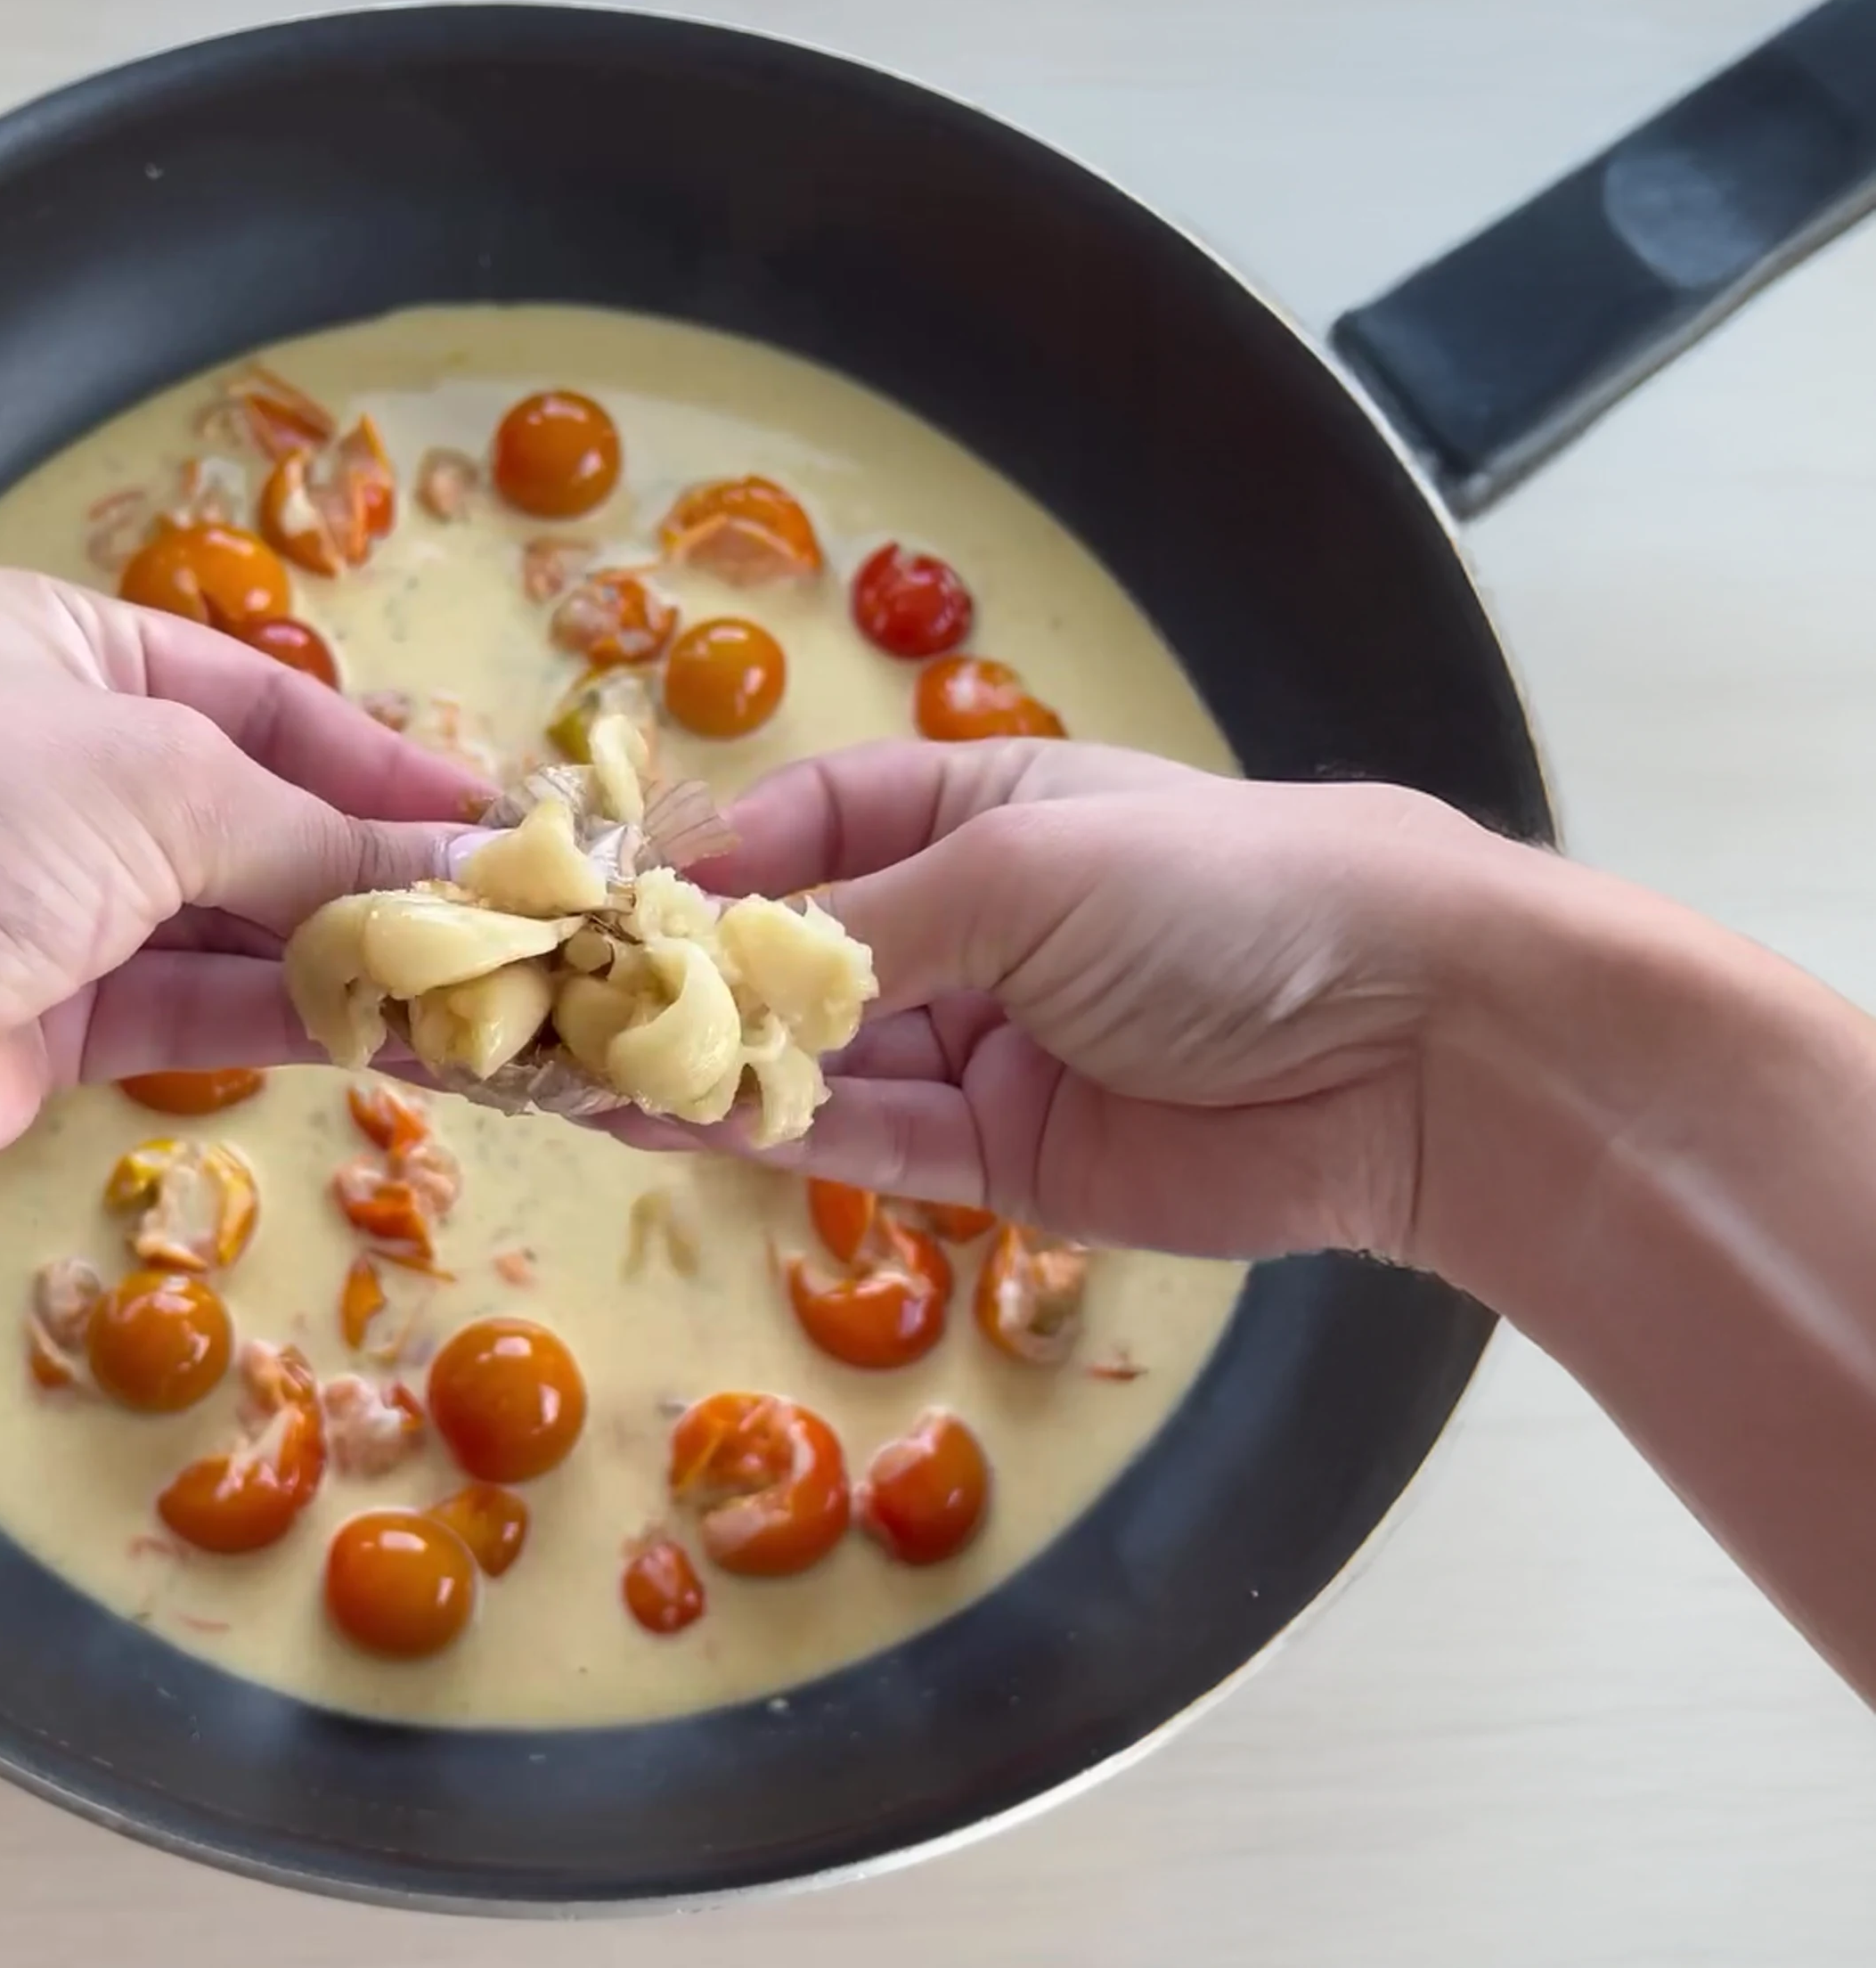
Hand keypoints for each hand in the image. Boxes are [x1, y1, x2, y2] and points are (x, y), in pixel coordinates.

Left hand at [0, 566, 479, 1199]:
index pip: (258, 696)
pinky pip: (191, 1007)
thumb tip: (465, 877)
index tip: (493, 822)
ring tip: (475, 995)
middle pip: (252, 815)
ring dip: (345, 957)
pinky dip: (287, 1018)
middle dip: (372, 871)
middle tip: (504, 925)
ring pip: (228, 924)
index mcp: (55, 647)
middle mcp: (47, 765)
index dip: (382, 761)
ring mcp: (40, 898)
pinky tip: (390, 1035)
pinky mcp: (38, 1017)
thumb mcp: (166, 781)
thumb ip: (324, 838)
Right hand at [647, 737, 1521, 1260]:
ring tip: (578, 1069)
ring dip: (704, 1065)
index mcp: (984, 807)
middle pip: (795, 952)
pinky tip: (668, 1121)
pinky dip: (769, 1137)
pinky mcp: (1003, 1160)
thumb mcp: (1026, 866)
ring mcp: (985, 1047)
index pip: (809, 824)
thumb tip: (716, 951)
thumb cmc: (1222, 893)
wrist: (1412, 1049)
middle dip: (684, 977)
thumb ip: (863, 917)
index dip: (706, 861)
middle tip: (555, 1002)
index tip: (601, 894)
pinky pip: (861, 1143)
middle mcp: (974, 923)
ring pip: (811, 1059)